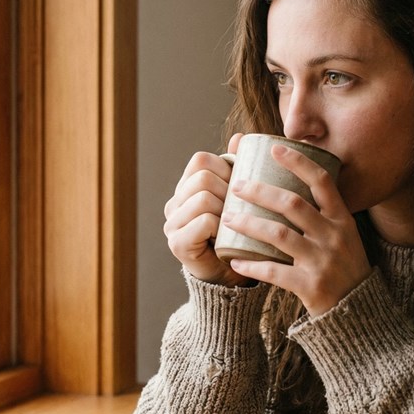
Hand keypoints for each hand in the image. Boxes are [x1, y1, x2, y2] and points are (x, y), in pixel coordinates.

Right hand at [163, 134, 249, 285]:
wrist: (233, 276)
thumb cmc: (239, 233)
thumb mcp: (241, 197)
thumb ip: (238, 168)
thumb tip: (240, 137)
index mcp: (186, 188)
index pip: (201, 160)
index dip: (226, 168)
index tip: (240, 187)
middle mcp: (174, 203)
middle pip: (203, 177)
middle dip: (228, 190)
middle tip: (240, 209)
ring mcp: (172, 224)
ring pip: (203, 197)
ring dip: (225, 208)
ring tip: (234, 223)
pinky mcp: (177, 244)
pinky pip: (203, 221)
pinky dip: (220, 226)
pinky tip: (227, 236)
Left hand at [221, 144, 370, 314]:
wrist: (358, 311)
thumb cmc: (343, 267)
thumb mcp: (343, 235)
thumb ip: (321, 213)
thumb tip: (290, 183)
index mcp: (342, 220)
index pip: (322, 182)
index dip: (298, 162)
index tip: (274, 148)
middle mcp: (333, 236)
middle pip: (293, 204)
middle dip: (261, 191)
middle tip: (236, 185)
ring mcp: (322, 261)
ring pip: (278, 234)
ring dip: (249, 223)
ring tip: (228, 217)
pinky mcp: (310, 286)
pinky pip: (274, 272)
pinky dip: (252, 266)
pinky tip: (235, 261)